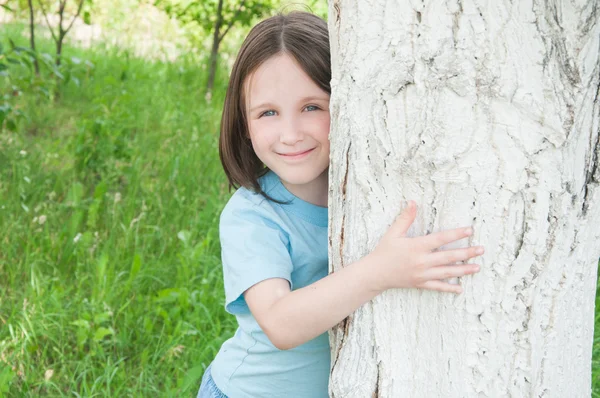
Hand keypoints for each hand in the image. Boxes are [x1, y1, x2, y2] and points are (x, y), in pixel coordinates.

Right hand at [367, 200, 482, 293]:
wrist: (375, 273)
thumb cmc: (384, 251)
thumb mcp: (393, 233)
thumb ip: (405, 218)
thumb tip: (412, 202)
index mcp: (416, 246)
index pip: (441, 239)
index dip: (456, 234)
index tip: (469, 230)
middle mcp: (422, 261)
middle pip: (449, 256)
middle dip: (467, 253)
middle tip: (481, 250)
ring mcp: (422, 274)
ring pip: (447, 272)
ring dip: (463, 270)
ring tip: (477, 267)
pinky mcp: (420, 283)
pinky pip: (437, 287)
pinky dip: (449, 288)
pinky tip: (460, 288)